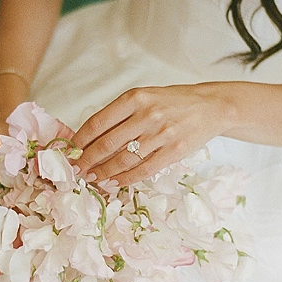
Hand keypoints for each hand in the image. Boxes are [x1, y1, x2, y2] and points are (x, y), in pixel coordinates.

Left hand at [72, 84, 232, 183]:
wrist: (210, 106)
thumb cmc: (173, 103)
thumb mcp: (145, 97)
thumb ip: (121, 114)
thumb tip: (89, 138)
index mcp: (135, 98)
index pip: (99, 121)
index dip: (80, 140)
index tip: (71, 151)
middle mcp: (147, 115)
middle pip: (107, 143)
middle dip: (87, 160)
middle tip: (76, 170)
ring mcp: (161, 134)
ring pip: (123, 160)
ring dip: (103, 173)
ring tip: (92, 179)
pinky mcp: (174, 152)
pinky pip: (143, 170)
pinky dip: (125, 179)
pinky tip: (114, 183)